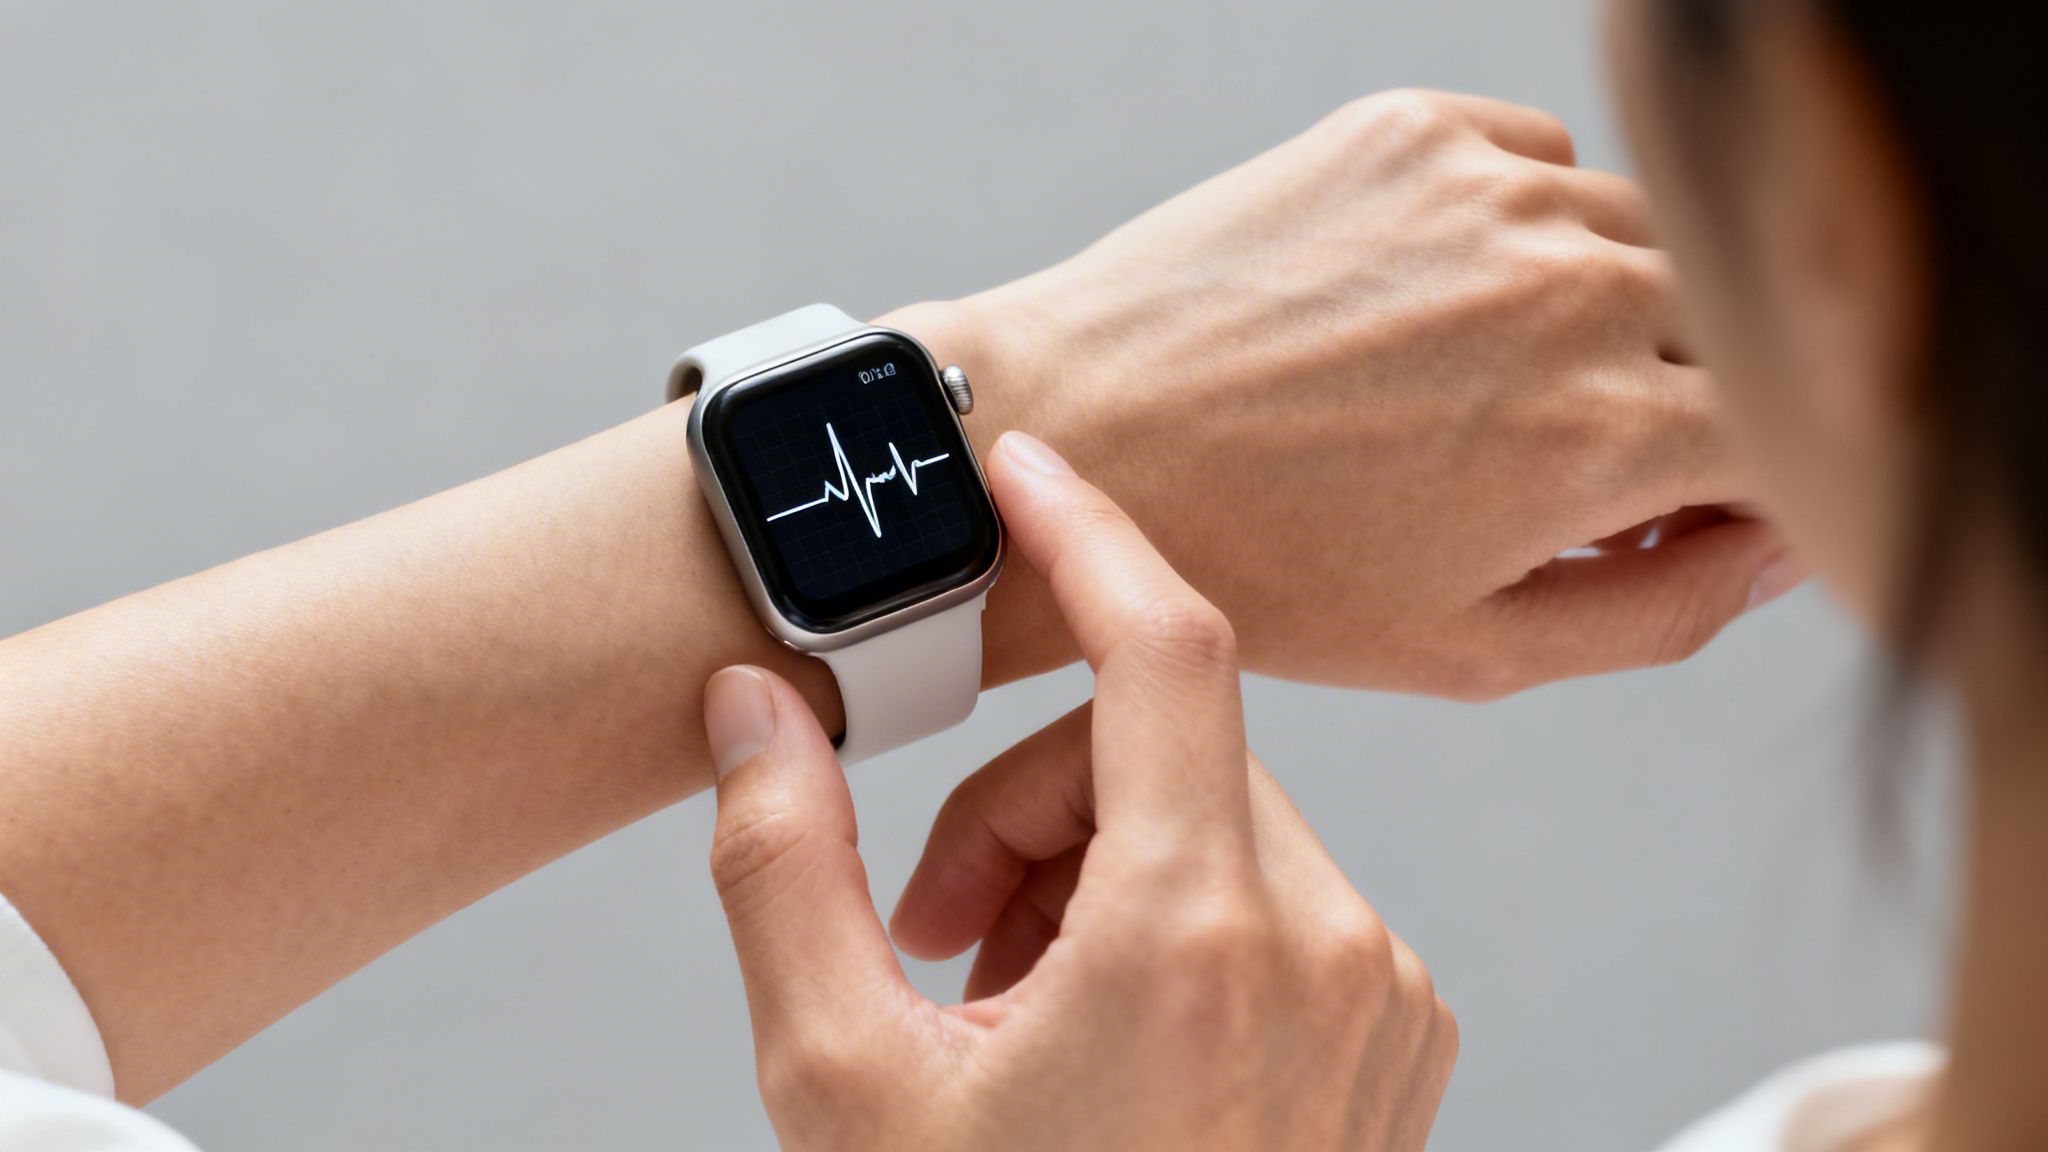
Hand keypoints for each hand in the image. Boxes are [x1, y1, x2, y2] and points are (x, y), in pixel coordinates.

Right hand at [701, 432, 1454, 1150]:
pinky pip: (1274, 896)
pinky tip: (1098, 1033)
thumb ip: (784, 865)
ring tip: (1007, 1004)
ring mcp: (1380, 999)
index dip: (1085, 534)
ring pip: (1215, 819)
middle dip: (1026, 803)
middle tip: (935, 931)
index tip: (1025, 472)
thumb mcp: (843, 1081)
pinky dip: (1172, 918)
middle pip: (1160, 747)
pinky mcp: (1392, 1036)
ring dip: (1090, 866)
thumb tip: (751, 712)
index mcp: (1202, 940)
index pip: (1166, 649)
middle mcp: (1329, 950)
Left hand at [892, 89, 1797, 698]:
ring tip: (1485, 387)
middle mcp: (1572, 292)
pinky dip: (1526, 231)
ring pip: (1644, 238)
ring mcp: (1491, 194)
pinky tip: (1437, 303)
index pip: (1788, 434)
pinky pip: (1544, 163)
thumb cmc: (1256, 566)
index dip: (1745, 486)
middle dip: (1678, 401)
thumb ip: (1667, 604)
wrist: (1076, 436)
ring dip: (1606, 311)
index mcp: (1605, 433)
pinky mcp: (1413, 128)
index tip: (1673, 510)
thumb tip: (1782, 540)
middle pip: (1727, 332)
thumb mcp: (1474, 648)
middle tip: (1562, 464)